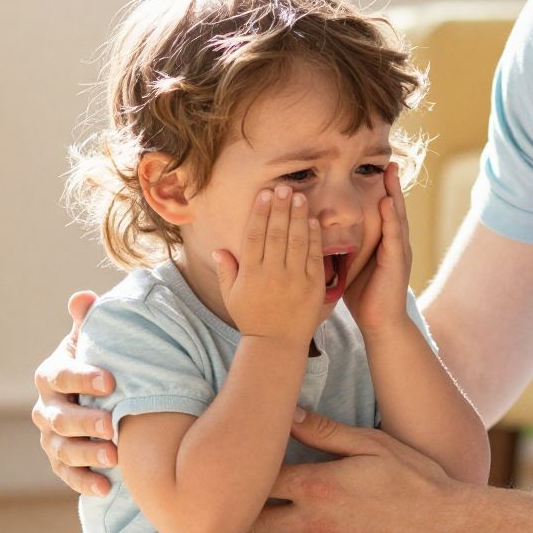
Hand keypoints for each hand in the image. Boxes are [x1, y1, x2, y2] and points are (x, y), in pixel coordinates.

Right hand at [33, 290, 118, 496]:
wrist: (100, 396)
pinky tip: (107, 488)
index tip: (110, 380)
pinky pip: (68, 476)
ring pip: (62, 450)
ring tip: (115, 457)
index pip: (61, 376)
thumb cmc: (99, 361)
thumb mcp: (94, 341)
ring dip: (87, 455)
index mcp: (51, 375)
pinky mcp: (61, 463)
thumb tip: (83, 297)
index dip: (82, 377)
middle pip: (58, 418)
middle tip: (112, 425)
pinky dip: (85, 483)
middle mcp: (46, 408)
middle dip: (84, 422)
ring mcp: (52, 438)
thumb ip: (89, 323)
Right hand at [212, 185, 324, 344]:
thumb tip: (219, 249)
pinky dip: (314, 238)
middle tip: (284, 188)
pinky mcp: (313, 286)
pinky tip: (313, 221)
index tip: (265, 195)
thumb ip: (226, 271)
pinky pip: (313, 257)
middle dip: (280, 208)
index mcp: (251, 274)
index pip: (255, 236)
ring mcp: (294, 279)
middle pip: (276, 233)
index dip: (260, 213)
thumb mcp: (231, 295)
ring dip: (298, 217)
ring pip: (296, 241)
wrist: (277, 344)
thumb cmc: (252, 318)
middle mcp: (272, 274)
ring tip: (300, 197)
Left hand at [222, 410, 465, 532]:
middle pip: (250, 519)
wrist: (448, 531)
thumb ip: (325, 431)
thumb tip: (285, 410)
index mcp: (317, 485)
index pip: (257, 479)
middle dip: (222, 514)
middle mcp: (310, 523)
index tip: (212, 466)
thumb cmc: (415, 480)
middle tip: (192, 508)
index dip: (232, 474)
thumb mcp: (372, 444)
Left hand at [343, 160, 411, 334]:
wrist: (381, 324)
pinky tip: (387, 204)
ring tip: (391, 173)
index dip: (380, 191)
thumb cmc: (364, 297)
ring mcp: (399, 252)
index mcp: (384, 244)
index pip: (383, 212)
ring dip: (395, 194)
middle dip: (392, 185)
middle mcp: (395, 244)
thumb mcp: (350, 266)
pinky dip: (391, 219)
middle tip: (389, 161)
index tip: (374, 170)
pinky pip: (395, 236)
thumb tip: (318, 234)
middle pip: (393, 208)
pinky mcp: (398, 263)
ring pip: (397, 217)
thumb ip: (343, 248)